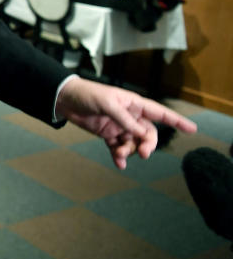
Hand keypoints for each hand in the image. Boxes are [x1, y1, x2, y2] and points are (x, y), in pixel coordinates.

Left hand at [56, 77, 196, 169]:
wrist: (65, 100)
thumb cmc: (88, 95)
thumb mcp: (107, 104)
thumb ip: (125, 119)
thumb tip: (141, 133)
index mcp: (134, 104)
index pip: (160, 113)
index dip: (176, 121)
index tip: (192, 129)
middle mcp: (130, 116)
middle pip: (148, 134)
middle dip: (148, 144)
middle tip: (143, 153)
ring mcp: (119, 126)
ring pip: (134, 143)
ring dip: (130, 151)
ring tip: (120, 155)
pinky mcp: (108, 134)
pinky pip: (119, 148)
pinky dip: (120, 156)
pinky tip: (119, 163)